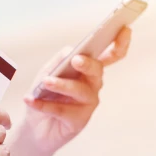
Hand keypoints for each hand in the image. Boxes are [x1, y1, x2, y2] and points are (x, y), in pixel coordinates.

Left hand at [23, 27, 131, 155]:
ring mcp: (88, 104)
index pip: (108, 56)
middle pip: (97, 71)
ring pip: (81, 91)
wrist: (34, 125)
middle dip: (88, 64)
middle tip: (76, 60)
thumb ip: (58, 62)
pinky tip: (31, 100)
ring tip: (45, 81)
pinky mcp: (79, 121)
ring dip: (62, 85)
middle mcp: (92, 85)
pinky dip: (44, 104)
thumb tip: (70, 52)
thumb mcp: (46, 73)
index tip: (124, 29)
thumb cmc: (43, 94)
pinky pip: (63, 110)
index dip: (119, 44)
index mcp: (87, 70)